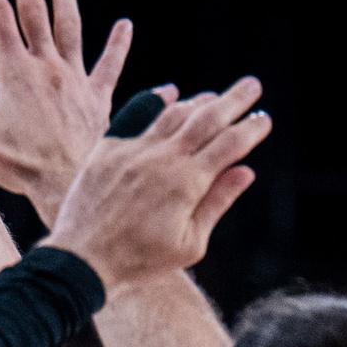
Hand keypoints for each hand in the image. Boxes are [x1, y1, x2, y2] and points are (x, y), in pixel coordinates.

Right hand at [0, 0, 132, 222]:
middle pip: (34, 11)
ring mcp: (75, 80)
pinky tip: (124, 25)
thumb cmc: (20, 169)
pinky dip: (116, 46)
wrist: (69, 186)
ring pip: (70, 26)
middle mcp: (47, 67)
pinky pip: (108, 67)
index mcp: (15, 73)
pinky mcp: (97, 100)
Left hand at [47, 77, 269, 291]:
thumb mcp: (188, 244)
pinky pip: (135, 114)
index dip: (251, 128)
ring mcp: (133, 150)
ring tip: (215, 98)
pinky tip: (170, 92)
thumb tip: (246, 171)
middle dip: (234, 100)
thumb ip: (217, 203)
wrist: (81, 261)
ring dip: (199, 101)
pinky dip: (155, 100)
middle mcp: (163, 159)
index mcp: (187, 184)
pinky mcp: (108, 148)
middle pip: (207, 118)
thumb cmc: (139, 262)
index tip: (264, 119)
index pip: (230, 145)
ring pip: (174, 113)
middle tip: (252, 85)